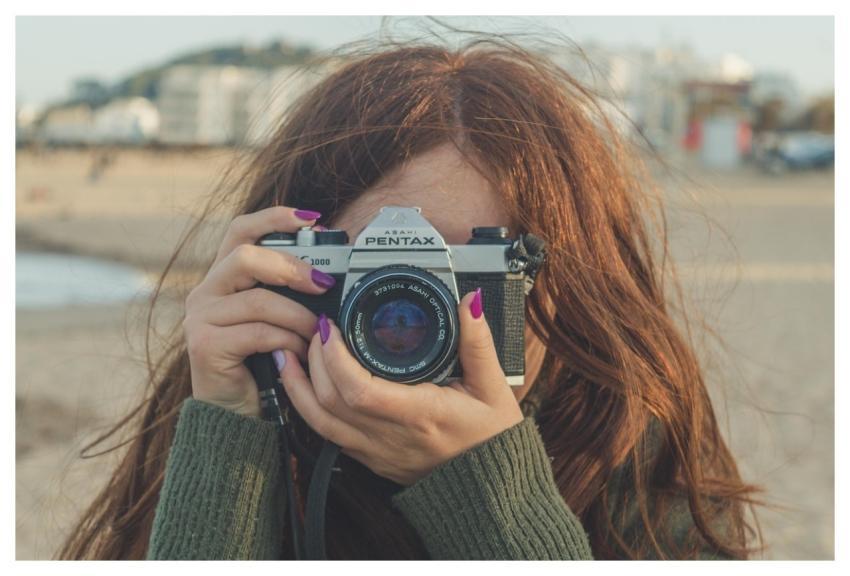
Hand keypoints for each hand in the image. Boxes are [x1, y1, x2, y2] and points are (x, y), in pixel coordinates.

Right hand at [182, 206, 334, 417]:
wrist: (236, 415)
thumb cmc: (263, 363)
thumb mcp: (277, 320)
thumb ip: (289, 294)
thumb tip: (331, 275)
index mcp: (223, 278)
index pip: (241, 230)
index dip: (275, 217)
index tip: (312, 219)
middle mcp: (205, 292)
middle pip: (245, 257)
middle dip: (292, 267)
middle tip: (324, 284)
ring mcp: (200, 318)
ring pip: (258, 300)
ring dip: (298, 316)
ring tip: (318, 331)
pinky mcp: (205, 346)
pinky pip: (258, 333)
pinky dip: (287, 341)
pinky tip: (300, 353)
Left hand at [278, 289, 524, 484]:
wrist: (488, 489)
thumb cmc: (491, 439)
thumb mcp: (493, 387)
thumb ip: (477, 343)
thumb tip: (468, 303)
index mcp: (419, 414)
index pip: (360, 390)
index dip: (335, 357)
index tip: (330, 328)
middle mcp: (390, 436)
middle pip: (329, 402)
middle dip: (314, 360)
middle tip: (316, 329)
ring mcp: (375, 451)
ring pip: (319, 422)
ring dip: (298, 386)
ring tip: (288, 354)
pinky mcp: (369, 459)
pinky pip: (327, 434)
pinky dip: (308, 407)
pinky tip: (303, 385)